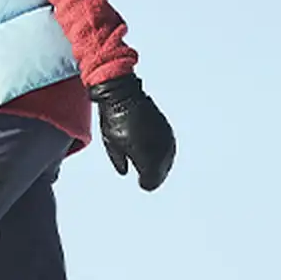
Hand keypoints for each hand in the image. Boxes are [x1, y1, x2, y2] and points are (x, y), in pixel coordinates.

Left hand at [91, 74, 174, 191]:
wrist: (123, 94)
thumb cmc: (114, 119)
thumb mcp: (111, 144)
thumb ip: (119, 161)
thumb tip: (125, 172)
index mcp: (145, 154)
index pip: (152, 179)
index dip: (146, 183)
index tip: (142, 184)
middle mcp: (159, 147)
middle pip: (162, 171)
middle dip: (155, 176)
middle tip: (148, 181)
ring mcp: (165, 136)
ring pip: (167, 159)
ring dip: (160, 166)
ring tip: (153, 170)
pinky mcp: (167, 128)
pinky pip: (169, 147)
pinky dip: (163, 153)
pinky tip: (156, 155)